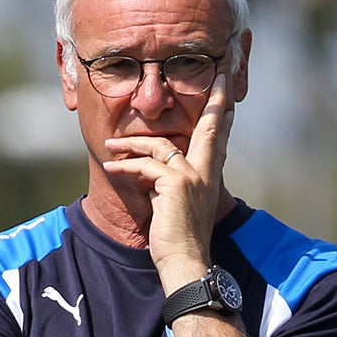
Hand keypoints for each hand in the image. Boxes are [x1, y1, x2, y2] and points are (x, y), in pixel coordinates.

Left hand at [101, 77, 234, 295]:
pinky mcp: (174, 183)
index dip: (221, 112)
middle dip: (214, 98)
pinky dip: (125, 167)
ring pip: (161, 146)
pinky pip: (144, 166)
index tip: (225, 89)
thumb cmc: (179, 238)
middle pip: (210, 127)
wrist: (184, 261)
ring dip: (132, 144)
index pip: (217, 137)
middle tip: (219, 74)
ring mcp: (192, 176)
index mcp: (210, 175)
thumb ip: (173, 182)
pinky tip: (110, 168)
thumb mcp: (180, 204)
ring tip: (111, 145)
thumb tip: (156, 170)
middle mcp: (205, 171)